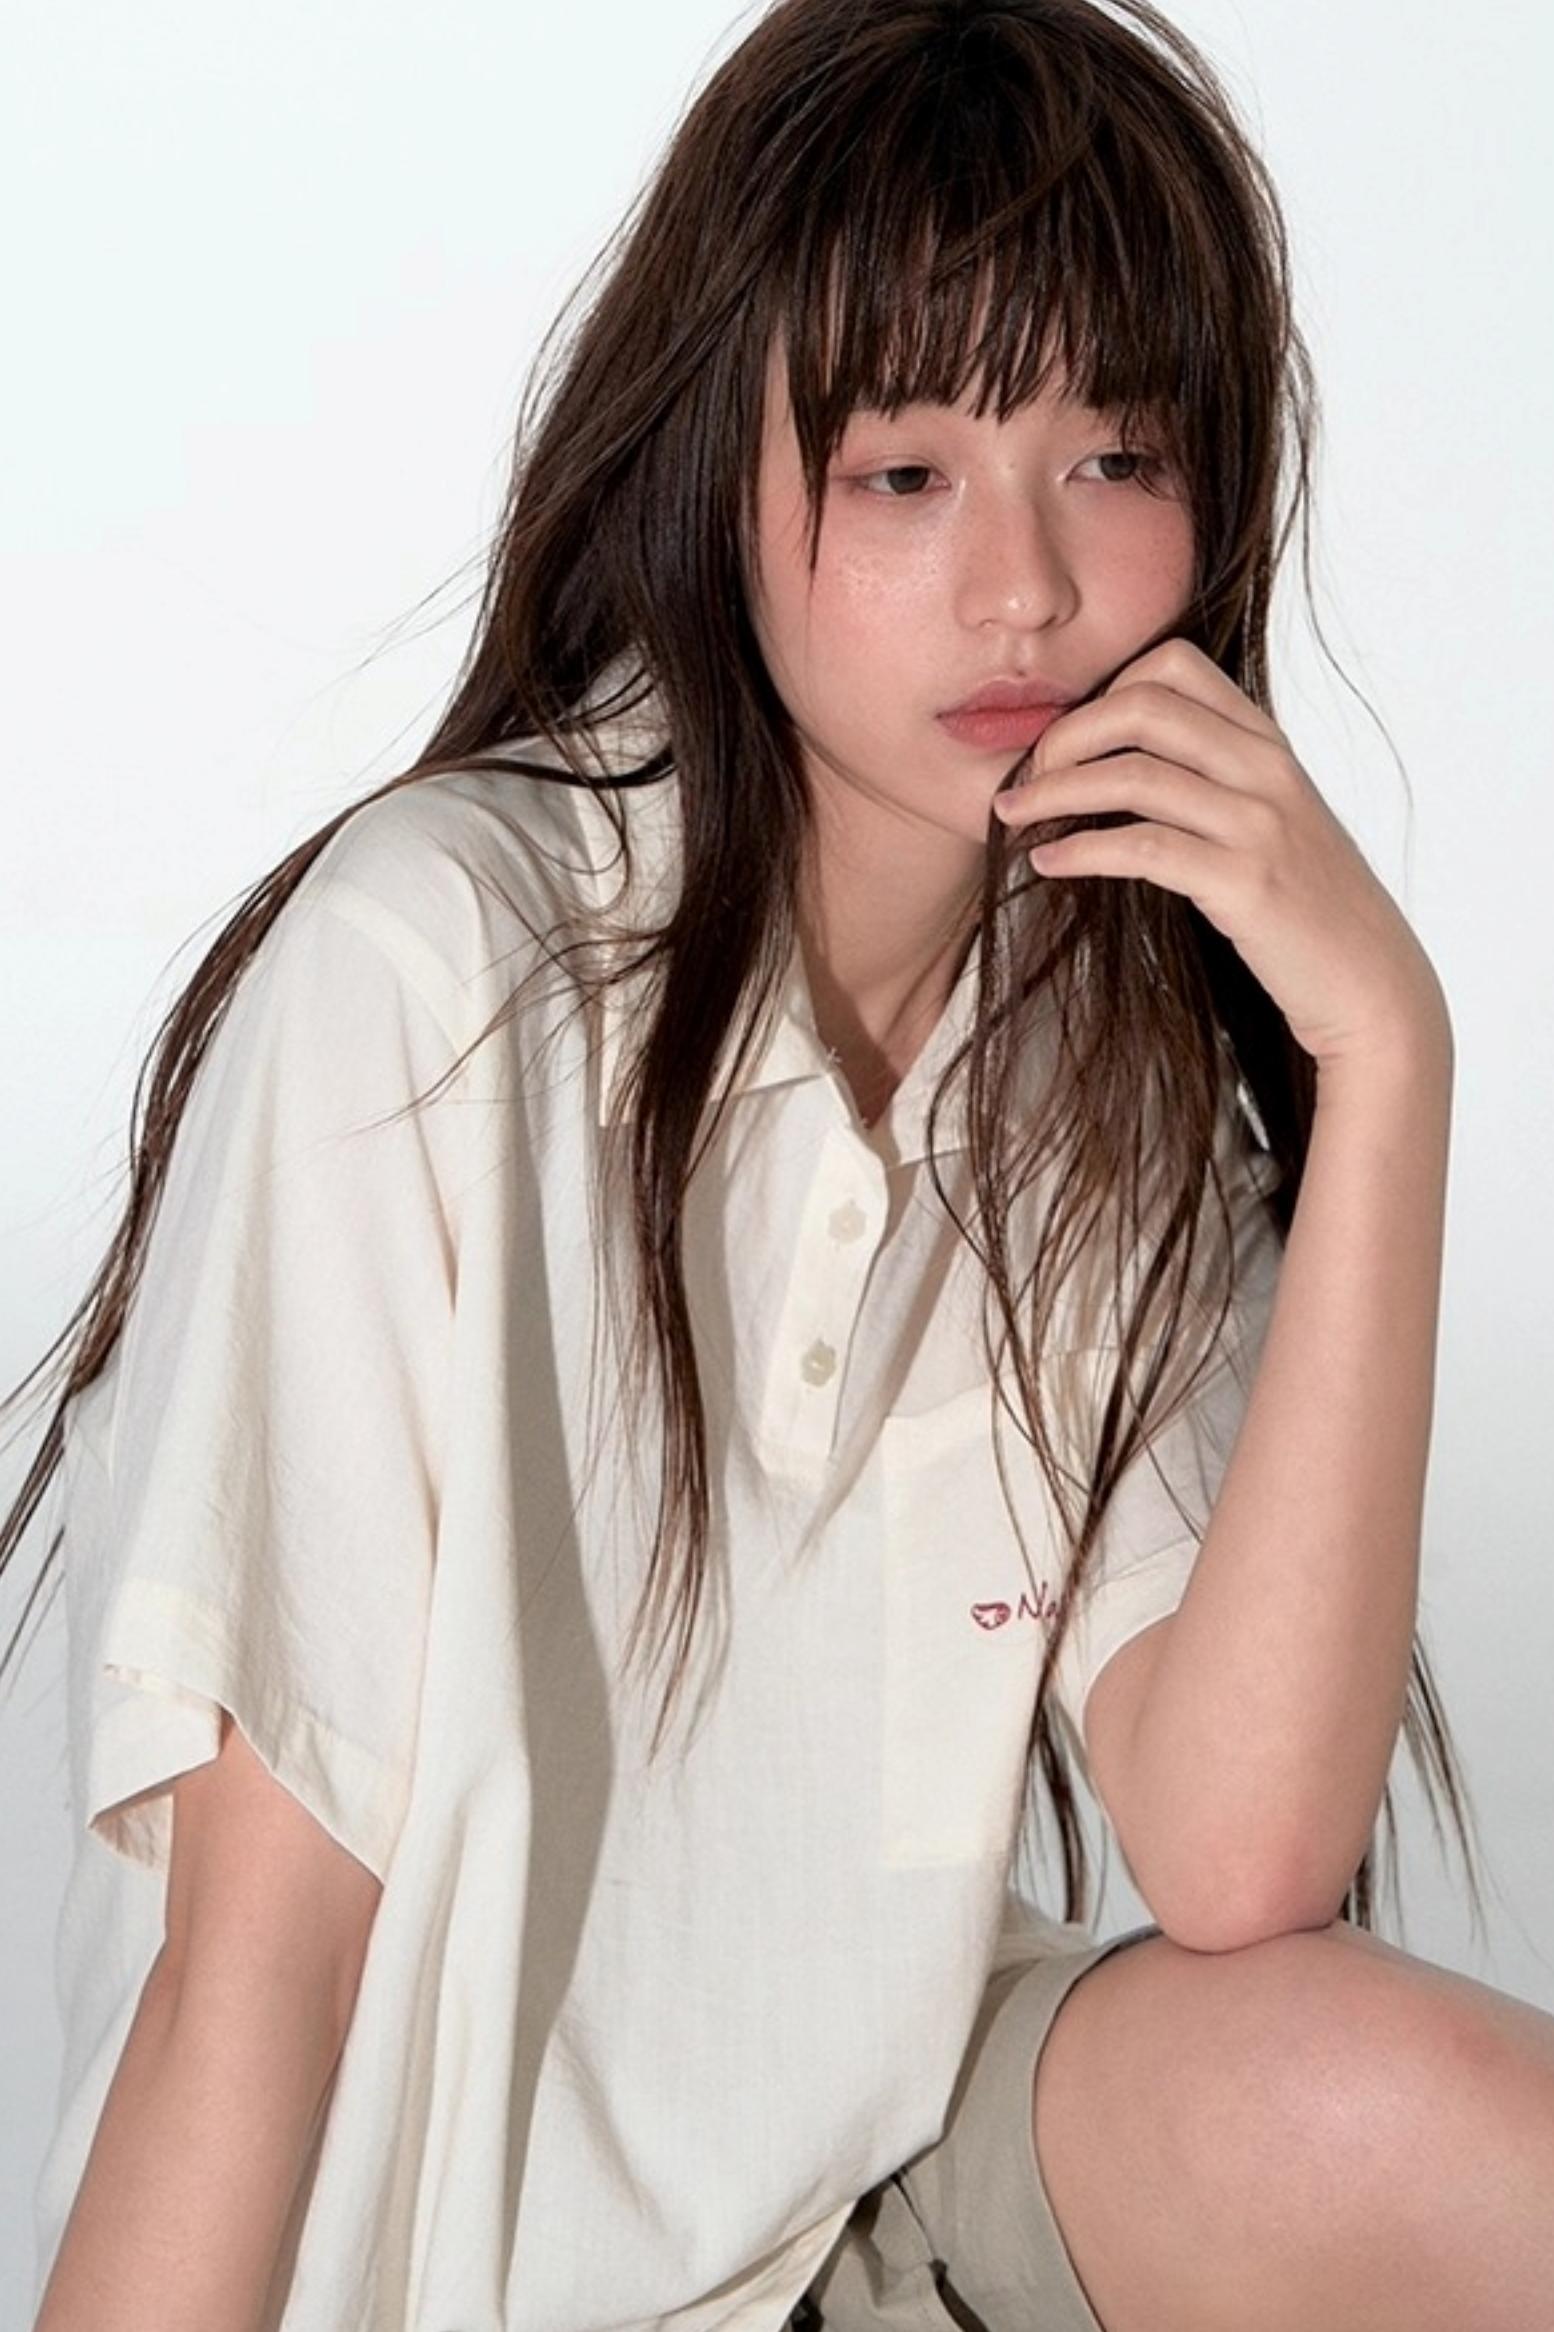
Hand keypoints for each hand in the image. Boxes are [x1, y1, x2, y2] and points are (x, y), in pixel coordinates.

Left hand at [990, 636, 1450, 1069]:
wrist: (1368, 981)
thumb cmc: (1305, 905)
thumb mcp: (1269, 820)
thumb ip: (1214, 780)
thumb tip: (1121, 766)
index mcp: (1267, 743)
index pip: (1174, 664)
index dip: (1102, 692)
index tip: (1064, 741)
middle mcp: (1266, 769)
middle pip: (1141, 706)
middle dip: (1063, 736)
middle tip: (1024, 778)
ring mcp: (1259, 823)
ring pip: (1131, 774)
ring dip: (1052, 794)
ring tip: (1012, 818)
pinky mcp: (1244, 883)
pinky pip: (1140, 848)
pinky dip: (1079, 850)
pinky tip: (1049, 863)